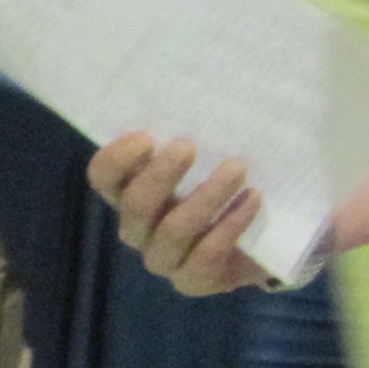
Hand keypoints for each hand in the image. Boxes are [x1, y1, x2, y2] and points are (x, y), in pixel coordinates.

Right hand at [86, 132, 283, 296]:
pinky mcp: (193, 281)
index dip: (117, 158)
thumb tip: (202, 86)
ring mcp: (164, 259)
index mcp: (130, 194)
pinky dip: (230, 225)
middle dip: (161, 174)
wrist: (265, 238)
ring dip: (206, 195)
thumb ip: (196, 135)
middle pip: (135, 206)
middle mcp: (139, 229)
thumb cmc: (229, 184)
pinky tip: (253, 200)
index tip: (147, 137)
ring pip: (172, 230)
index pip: (103, 178)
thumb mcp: (210, 156)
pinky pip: (204, 257)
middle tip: (190, 146)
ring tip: (238, 168)